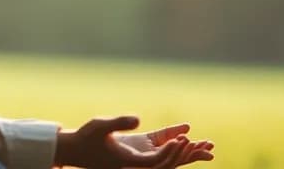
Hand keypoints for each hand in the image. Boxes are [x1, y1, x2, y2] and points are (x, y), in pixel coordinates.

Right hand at [53, 116, 214, 167]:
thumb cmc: (85, 138)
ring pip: (168, 157)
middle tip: (208, 146)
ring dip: (187, 151)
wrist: (75, 148)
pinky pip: (160, 147)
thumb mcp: (100, 126)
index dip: (171, 153)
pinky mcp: (139, 149)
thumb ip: (118, 123)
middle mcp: (138, 163)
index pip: (157, 162)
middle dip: (188, 155)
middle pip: (169, 164)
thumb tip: (138, 119)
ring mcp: (140, 157)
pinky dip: (173, 139)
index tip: (182, 139)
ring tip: (208, 145)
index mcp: (130, 161)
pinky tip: (185, 129)